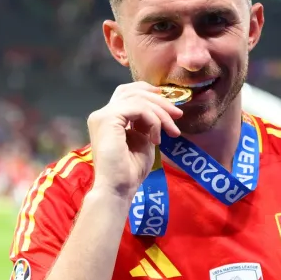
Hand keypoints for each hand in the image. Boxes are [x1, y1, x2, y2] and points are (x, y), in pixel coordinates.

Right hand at [87, 81, 182, 200]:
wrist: (118, 189)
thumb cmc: (130, 171)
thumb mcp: (142, 140)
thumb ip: (146, 124)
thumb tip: (158, 111)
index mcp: (108, 118)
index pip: (126, 93)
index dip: (147, 91)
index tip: (169, 102)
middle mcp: (102, 113)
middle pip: (133, 92)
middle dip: (159, 101)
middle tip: (178, 116)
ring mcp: (103, 115)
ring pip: (138, 99)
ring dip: (160, 113)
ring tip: (172, 131)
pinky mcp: (108, 119)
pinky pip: (138, 108)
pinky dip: (153, 120)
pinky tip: (156, 139)